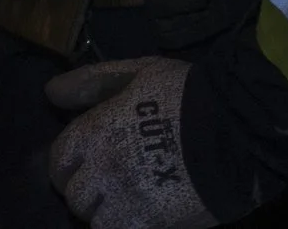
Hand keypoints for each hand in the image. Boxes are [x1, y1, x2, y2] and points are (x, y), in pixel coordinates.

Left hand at [44, 57, 216, 228]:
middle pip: (74, 196)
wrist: (236, 127)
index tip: (84, 165)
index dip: (68, 165)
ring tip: (127, 204)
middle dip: (87, 193)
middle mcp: (103, 169)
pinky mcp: (150, 222)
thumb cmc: (186, 93)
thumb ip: (92, 82)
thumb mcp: (137, 73)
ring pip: (95, 222)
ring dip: (107, 215)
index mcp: (95, 131)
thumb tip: (50, 92)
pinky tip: (143, 215)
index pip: (58, 161)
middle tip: (109, 186)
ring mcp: (126, 199)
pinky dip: (127, 226)